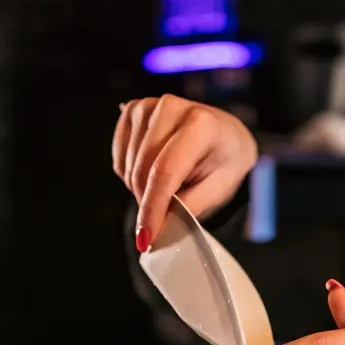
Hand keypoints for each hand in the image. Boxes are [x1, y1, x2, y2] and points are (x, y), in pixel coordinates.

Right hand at [112, 95, 257, 250]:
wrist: (224, 134)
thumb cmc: (224, 161)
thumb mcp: (219, 188)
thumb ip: (189, 206)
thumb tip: (159, 226)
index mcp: (201, 124)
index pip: (165, 171)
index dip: (152, 208)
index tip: (146, 239)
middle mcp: (170, 107)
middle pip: (142, 170)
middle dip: (148, 202)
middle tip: (166, 214)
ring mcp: (147, 106)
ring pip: (128, 168)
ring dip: (141, 189)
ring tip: (168, 187)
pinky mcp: (132, 110)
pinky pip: (120, 159)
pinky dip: (132, 175)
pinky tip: (153, 171)